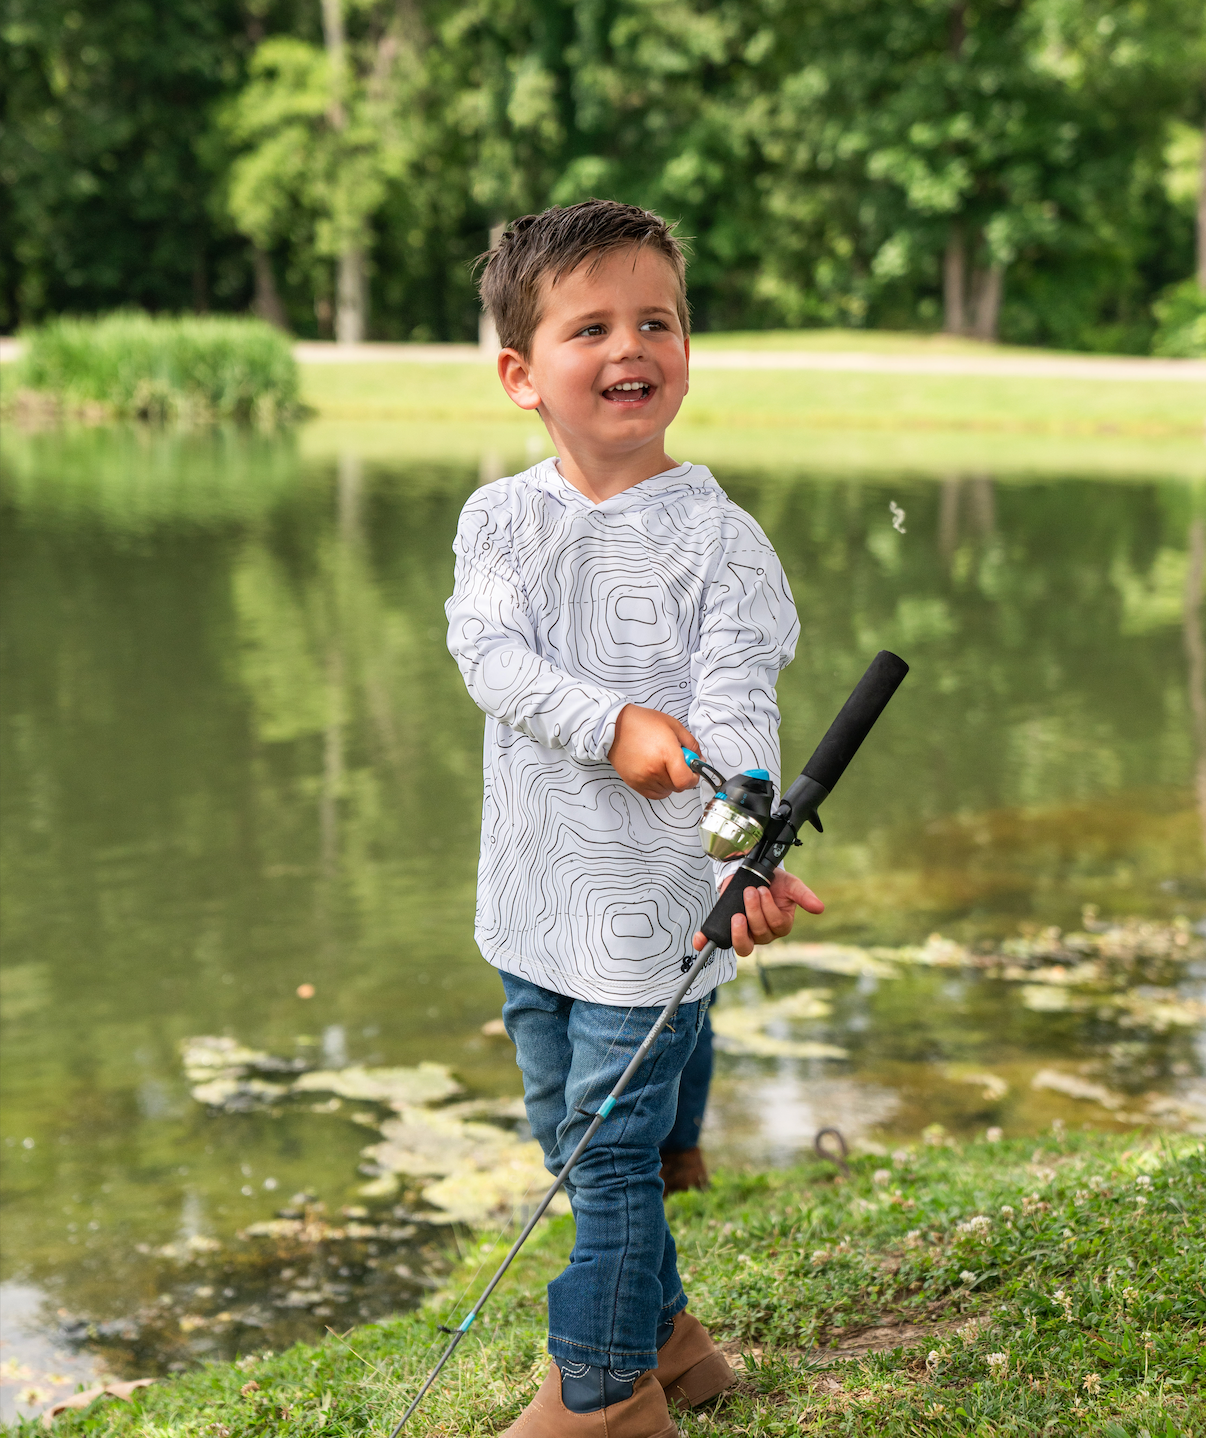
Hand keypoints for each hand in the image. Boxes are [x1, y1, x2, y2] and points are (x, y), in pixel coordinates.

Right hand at [608, 704, 699, 799]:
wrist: (615, 727)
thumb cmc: (642, 723)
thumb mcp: (673, 726)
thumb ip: (691, 744)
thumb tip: (699, 760)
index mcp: (666, 753)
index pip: (686, 781)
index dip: (694, 778)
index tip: (693, 771)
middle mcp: (654, 769)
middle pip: (678, 787)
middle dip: (682, 777)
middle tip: (677, 762)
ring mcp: (643, 778)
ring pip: (667, 791)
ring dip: (670, 782)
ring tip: (663, 765)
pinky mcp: (634, 783)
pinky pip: (654, 795)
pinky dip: (660, 787)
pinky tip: (656, 773)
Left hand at [692, 868, 822, 955]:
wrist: (754, 874)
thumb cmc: (775, 882)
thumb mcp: (791, 885)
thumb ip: (804, 896)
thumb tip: (819, 908)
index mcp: (780, 926)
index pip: (774, 924)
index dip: (767, 908)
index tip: (762, 889)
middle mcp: (764, 934)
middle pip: (759, 933)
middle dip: (753, 911)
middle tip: (750, 891)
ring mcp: (747, 934)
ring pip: (743, 944)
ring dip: (738, 932)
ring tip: (736, 915)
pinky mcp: (729, 930)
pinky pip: (718, 941)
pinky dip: (707, 941)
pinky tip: (700, 941)